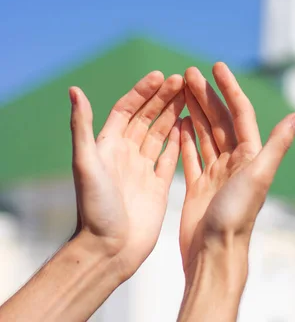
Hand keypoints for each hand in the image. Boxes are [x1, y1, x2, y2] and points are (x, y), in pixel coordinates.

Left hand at [69, 71, 184, 280]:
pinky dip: (179, 140)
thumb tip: (74, 90)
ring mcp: (143, 169)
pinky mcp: (157, 186)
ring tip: (189, 95)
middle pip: (147, 117)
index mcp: (109, 145)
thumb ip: (82, 126)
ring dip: (173, 113)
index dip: (142, 91)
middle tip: (181, 79)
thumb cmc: (95, 207)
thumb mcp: (86, 162)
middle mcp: (126, 154)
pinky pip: (170, 157)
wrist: (110, 249)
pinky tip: (189, 124)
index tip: (159, 76)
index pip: (127, 109)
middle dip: (163, 97)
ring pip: (160, 133)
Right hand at [179, 63, 294, 276]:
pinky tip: (177, 122)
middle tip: (189, 72)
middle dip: (205, 95)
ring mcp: (214, 174)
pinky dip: (184, 138)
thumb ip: (277, 144)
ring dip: (194, 111)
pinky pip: (190, 155)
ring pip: (203, 134)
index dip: (229, 89)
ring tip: (180, 90)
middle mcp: (233, 162)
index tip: (216, 67)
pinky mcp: (198, 186)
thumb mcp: (259, 176)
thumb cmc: (237, 216)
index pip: (239, 113)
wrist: (214, 255)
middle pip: (218, 120)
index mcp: (249, 155)